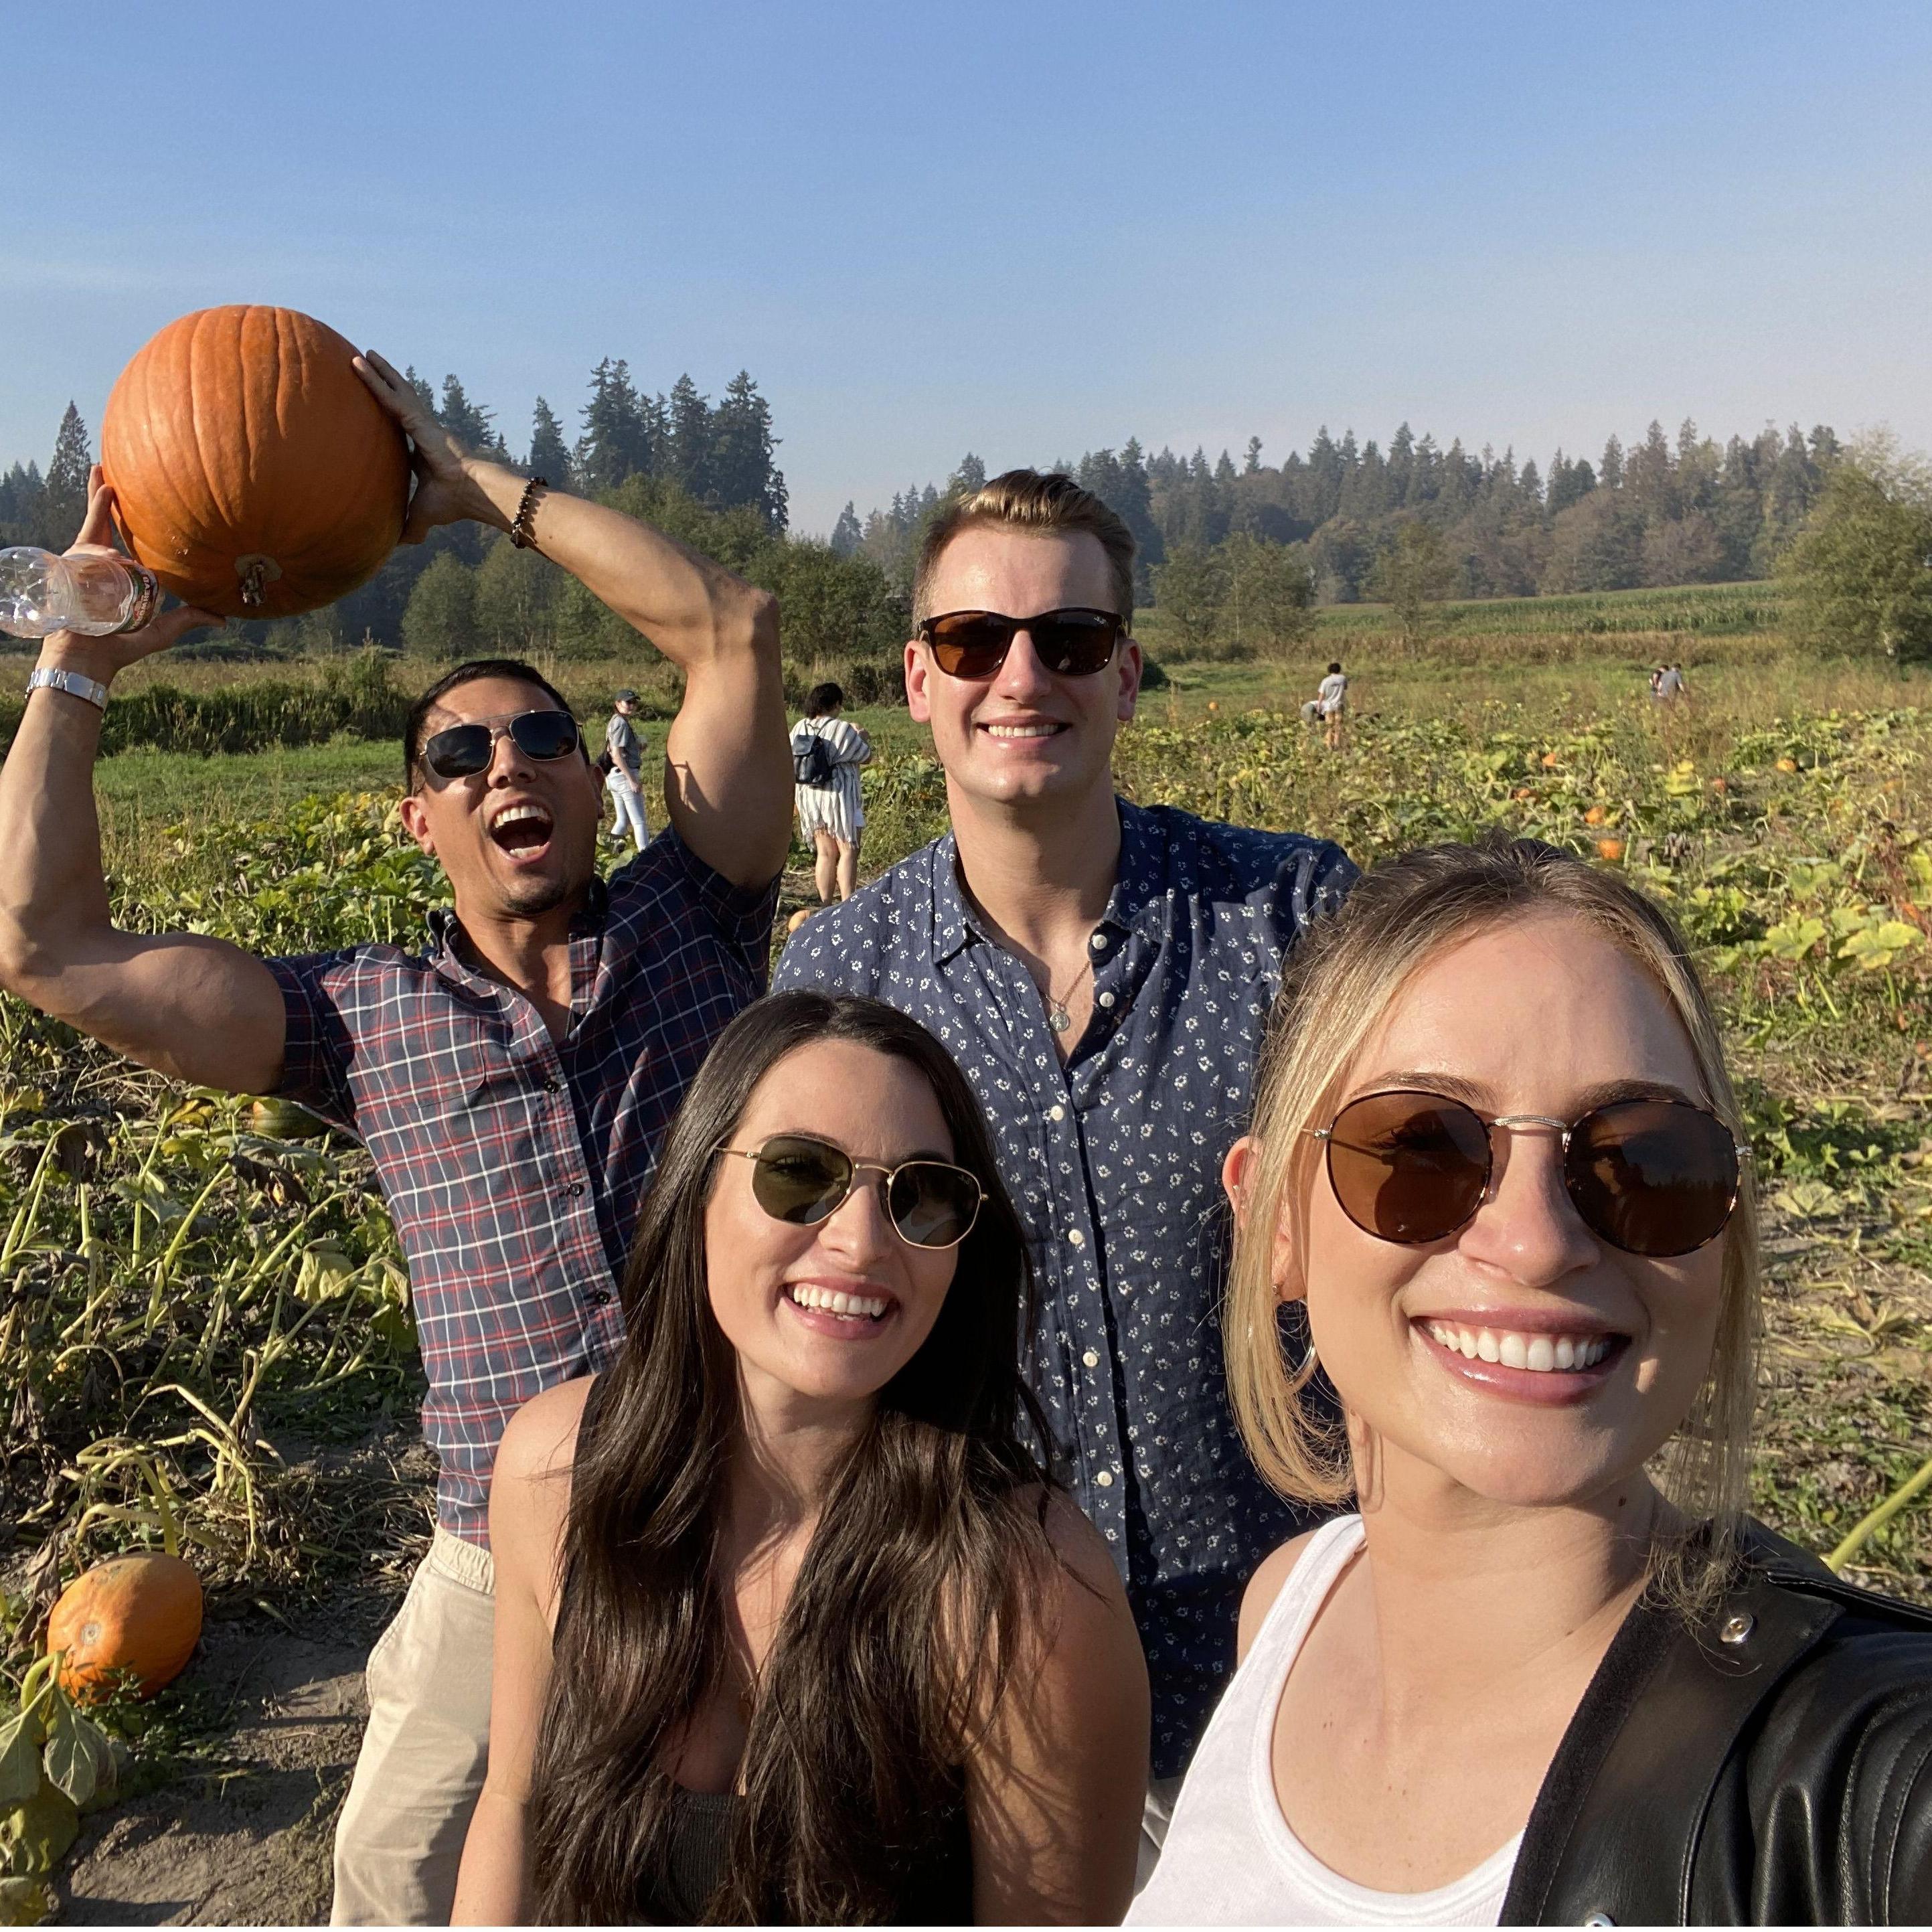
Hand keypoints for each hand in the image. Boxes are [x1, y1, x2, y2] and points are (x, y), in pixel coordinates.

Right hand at [41, 467, 221, 681]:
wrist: (91, 659)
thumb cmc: (122, 646)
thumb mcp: (161, 630)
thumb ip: (188, 619)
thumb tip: (224, 619)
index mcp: (118, 574)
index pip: (121, 539)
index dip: (123, 518)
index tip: (131, 495)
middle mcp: (97, 565)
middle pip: (100, 525)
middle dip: (100, 495)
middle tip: (103, 468)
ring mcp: (81, 566)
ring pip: (92, 531)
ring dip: (100, 510)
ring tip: (105, 482)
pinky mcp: (70, 571)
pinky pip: (85, 546)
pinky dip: (99, 535)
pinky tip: (109, 516)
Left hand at [353, 350, 512, 541]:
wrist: (472, 492)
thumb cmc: (453, 502)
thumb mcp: (423, 515)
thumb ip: (410, 526)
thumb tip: (395, 545)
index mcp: (423, 452)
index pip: (402, 430)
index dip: (390, 418)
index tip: (379, 409)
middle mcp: (423, 432)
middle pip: (398, 402)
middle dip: (385, 384)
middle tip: (368, 366)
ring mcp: (421, 422)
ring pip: (396, 391)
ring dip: (379, 372)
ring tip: (362, 354)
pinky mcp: (417, 419)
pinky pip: (390, 395)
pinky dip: (375, 379)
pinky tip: (360, 363)